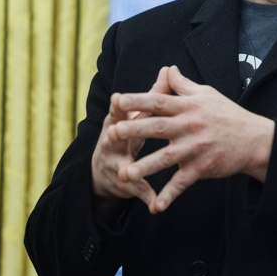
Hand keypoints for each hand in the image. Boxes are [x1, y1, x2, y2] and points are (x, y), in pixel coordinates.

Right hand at [91, 66, 171, 207]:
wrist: (109, 169)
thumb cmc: (130, 133)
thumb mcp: (140, 115)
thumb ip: (156, 95)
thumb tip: (168, 69)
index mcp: (120, 123)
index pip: (121, 112)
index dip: (120, 106)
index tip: (118, 98)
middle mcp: (114, 142)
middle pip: (115, 137)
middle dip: (115, 135)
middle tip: (114, 132)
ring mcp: (117, 163)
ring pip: (122, 166)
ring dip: (126, 170)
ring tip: (127, 174)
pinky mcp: (126, 184)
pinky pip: (137, 190)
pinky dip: (146, 196)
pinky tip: (155, 206)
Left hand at [111, 65, 274, 213]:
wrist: (254, 140)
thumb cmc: (228, 114)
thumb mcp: (207, 94)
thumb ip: (183, 85)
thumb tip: (167, 69)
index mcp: (188, 107)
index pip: (159, 101)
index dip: (138, 100)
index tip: (118, 100)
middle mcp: (189, 126)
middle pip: (157, 128)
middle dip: (134, 130)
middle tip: (112, 133)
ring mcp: (195, 149)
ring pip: (165, 159)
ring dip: (144, 167)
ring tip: (124, 175)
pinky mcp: (201, 168)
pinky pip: (182, 184)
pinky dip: (169, 196)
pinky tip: (155, 207)